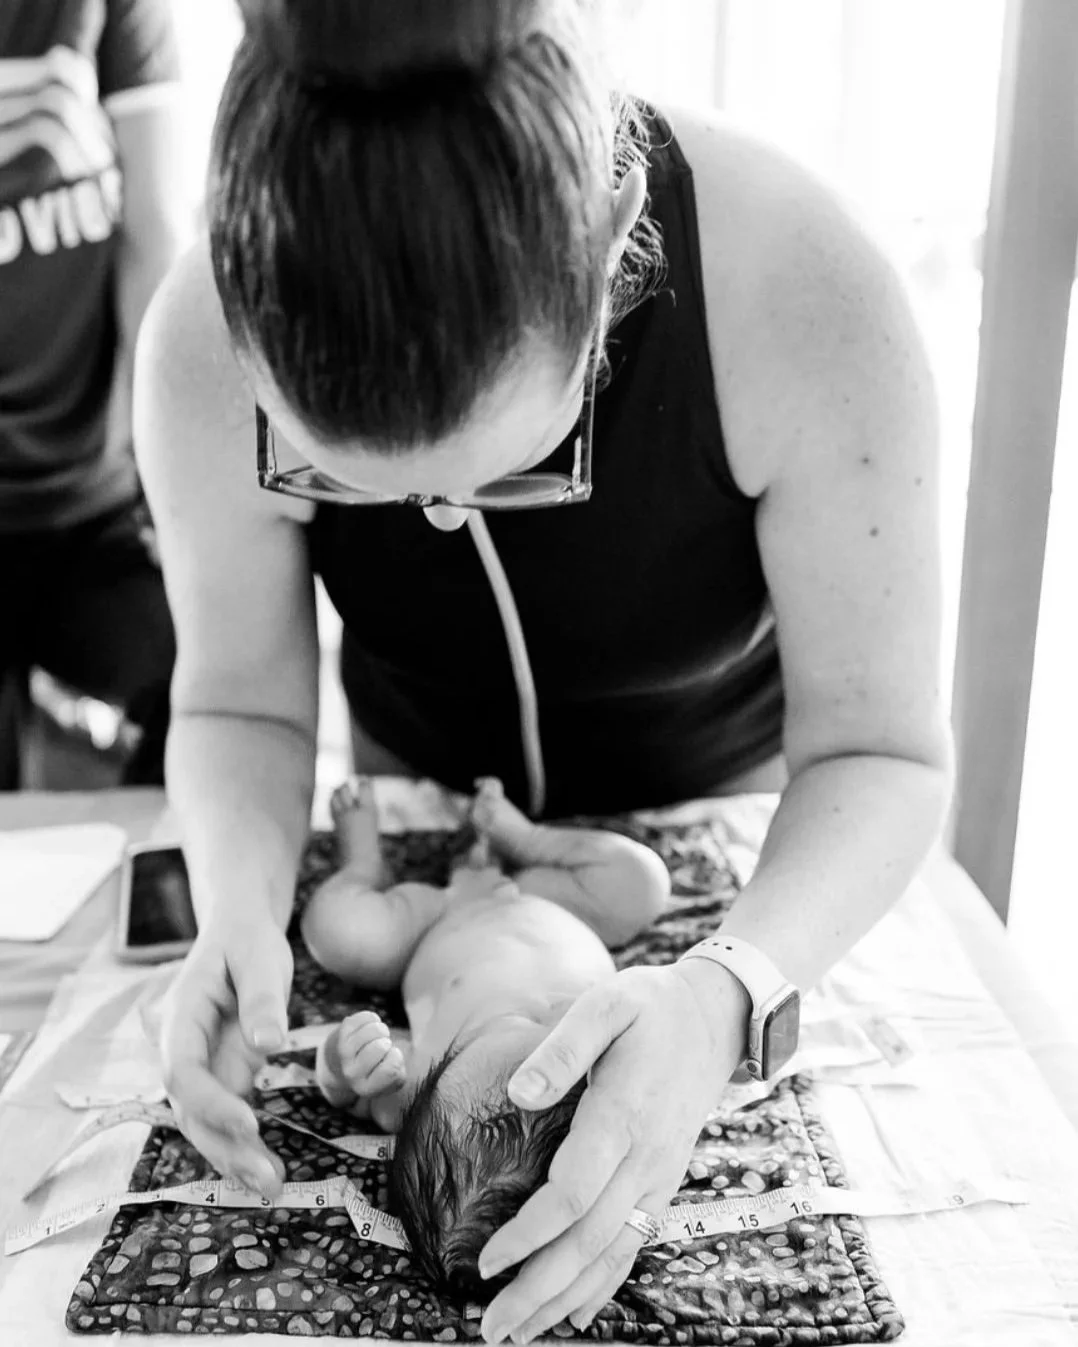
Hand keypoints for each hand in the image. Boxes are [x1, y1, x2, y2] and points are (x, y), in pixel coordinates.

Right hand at [158, 915, 292, 1195]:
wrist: (238, 931)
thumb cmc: (247, 939)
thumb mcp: (260, 958)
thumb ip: (262, 999)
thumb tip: (268, 1046)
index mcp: (181, 1016)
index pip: (182, 1072)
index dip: (210, 1102)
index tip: (249, 1123)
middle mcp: (182, 1049)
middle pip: (190, 1109)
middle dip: (224, 1148)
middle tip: (267, 1180)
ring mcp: (201, 1065)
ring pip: (205, 1121)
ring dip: (234, 1157)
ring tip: (272, 1186)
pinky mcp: (221, 1074)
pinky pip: (225, 1115)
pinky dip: (243, 1145)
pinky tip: (266, 1170)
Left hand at [330, 1011, 406, 1097]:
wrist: (342, 1063)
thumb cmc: (375, 1069)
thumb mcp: (390, 1080)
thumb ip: (397, 1073)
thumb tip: (390, 1055)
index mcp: (366, 1088)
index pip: (391, 1070)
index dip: (396, 1059)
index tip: (389, 1059)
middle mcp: (351, 1073)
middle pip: (381, 1046)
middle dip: (387, 1043)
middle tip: (381, 1048)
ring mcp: (344, 1052)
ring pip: (374, 1030)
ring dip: (381, 1030)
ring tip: (376, 1037)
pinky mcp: (340, 1032)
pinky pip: (367, 1017)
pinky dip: (373, 1019)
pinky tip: (368, 1028)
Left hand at [478, 959, 749, 1343]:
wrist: (715, 1016)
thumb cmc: (650, 1005)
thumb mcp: (604, 1004)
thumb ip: (561, 1048)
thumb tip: (517, 1094)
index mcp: (622, 1116)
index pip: (573, 1194)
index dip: (529, 1234)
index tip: (487, 1260)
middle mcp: (644, 1157)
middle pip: (590, 1240)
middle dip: (539, 1289)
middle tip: (491, 1329)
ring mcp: (658, 1173)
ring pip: (612, 1252)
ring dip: (565, 1297)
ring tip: (520, 1332)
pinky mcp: (663, 1178)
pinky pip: (634, 1241)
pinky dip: (605, 1282)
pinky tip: (576, 1311)